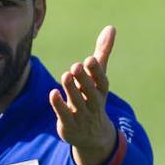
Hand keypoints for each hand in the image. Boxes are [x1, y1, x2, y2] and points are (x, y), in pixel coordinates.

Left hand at [50, 25, 118, 164]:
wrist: (92, 136)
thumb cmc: (93, 98)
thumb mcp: (98, 77)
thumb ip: (103, 53)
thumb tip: (111, 27)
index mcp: (100, 92)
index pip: (102, 82)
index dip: (96, 72)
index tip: (90, 60)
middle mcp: (93, 104)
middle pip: (90, 92)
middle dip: (84, 80)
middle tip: (76, 66)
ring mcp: (81, 116)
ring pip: (77, 103)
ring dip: (71, 89)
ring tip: (66, 75)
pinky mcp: (69, 125)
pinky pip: (64, 115)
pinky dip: (59, 105)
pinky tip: (53, 93)